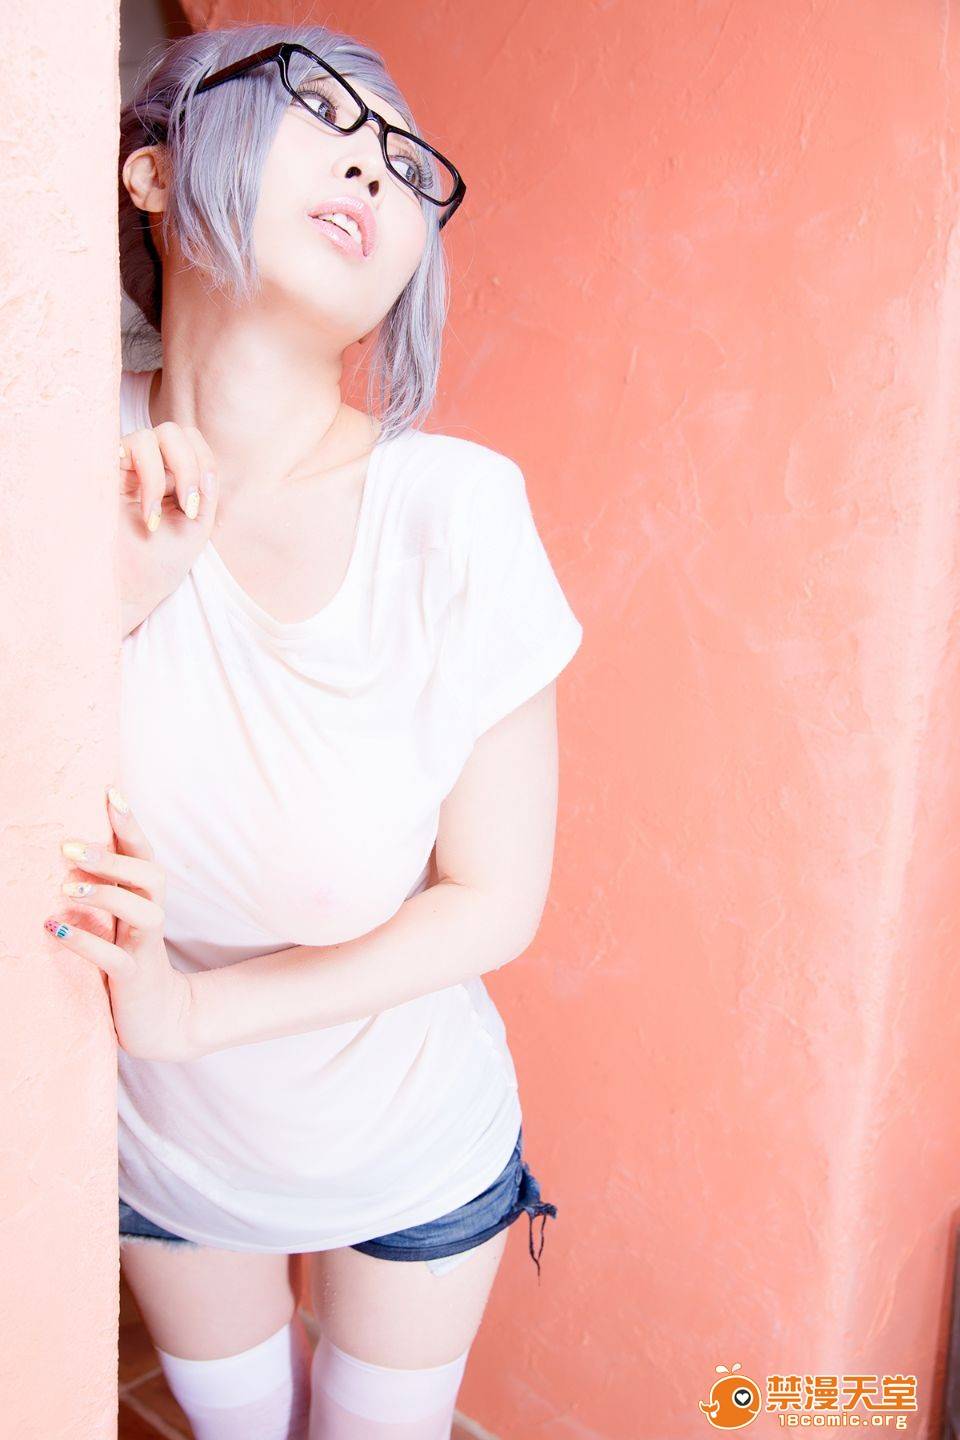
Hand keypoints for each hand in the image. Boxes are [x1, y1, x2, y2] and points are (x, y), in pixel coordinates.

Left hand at [44, 786, 200, 1061]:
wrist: (159, 1018)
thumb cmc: (129, 957)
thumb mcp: (119, 917)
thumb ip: (105, 885)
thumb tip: (67, 849)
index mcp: (146, 895)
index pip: (143, 851)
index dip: (130, 821)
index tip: (110, 790)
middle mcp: (153, 914)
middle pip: (148, 874)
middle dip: (112, 857)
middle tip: (68, 846)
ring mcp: (147, 945)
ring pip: (140, 911)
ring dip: (104, 895)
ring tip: (65, 888)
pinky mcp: (134, 977)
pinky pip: (115, 957)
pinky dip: (85, 941)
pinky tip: (55, 930)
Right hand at [119, 412, 219, 636]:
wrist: (129, 588)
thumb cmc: (160, 562)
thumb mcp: (197, 524)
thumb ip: (206, 490)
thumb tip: (207, 463)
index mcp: (172, 475)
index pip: (192, 442)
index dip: (204, 463)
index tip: (200, 505)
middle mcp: (147, 466)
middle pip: (176, 430)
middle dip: (191, 464)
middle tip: (188, 504)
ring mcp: (123, 468)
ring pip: (152, 435)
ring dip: (170, 473)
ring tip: (162, 513)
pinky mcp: (102, 472)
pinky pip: (131, 447)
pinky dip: (151, 478)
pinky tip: (148, 513)